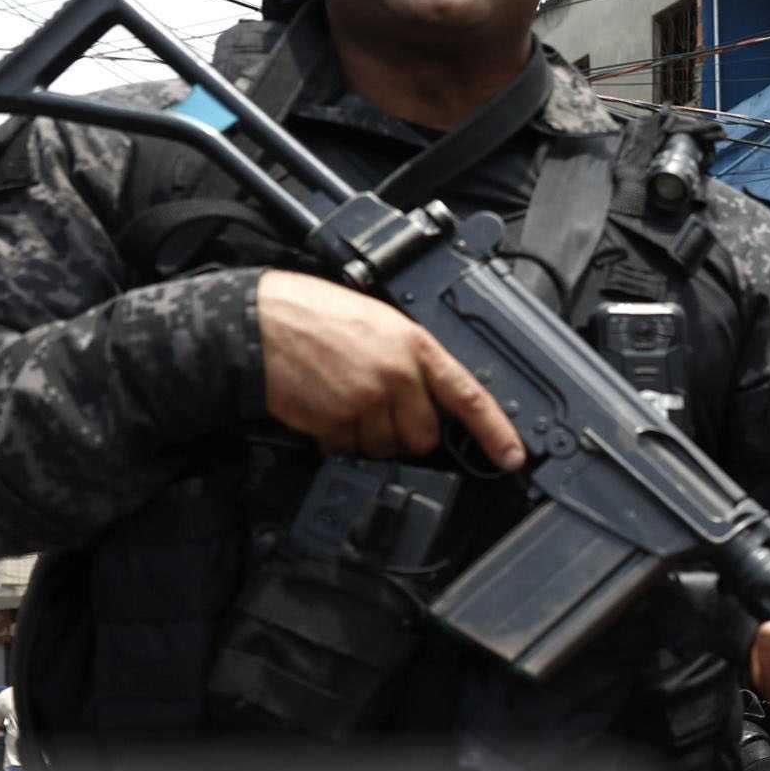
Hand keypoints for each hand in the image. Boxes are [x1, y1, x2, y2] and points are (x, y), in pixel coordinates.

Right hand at [256, 270, 526, 468]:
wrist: (256, 321)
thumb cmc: (313, 315)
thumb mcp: (378, 321)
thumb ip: (411, 358)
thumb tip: (432, 397)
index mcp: (414, 346)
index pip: (469, 396)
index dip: (496, 431)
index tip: (513, 456)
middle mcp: (396, 376)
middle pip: (423, 436)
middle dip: (404, 430)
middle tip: (374, 402)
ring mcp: (366, 402)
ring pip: (385, 448)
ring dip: (366, 435)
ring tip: (341, 396)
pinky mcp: (335, 423)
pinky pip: (347, 449)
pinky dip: (336, 438)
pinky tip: (322, 406)